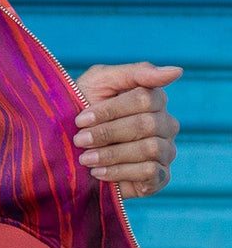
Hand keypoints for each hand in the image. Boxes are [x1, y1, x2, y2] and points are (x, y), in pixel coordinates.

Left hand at [73, 62, 180, 197]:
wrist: (70, 143)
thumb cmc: (85, 104)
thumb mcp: (100, 81)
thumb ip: (136, 72)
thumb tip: (177, 70)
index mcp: (154, 98)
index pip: (144, 99)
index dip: (109, 111)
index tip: (80, 120)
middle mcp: (166, 124)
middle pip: (146, 125)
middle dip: (107, 133)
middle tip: (79, 140)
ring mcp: (166, 150)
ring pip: (149, 149)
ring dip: (111, 154)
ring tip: (85, 158)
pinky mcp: (161, 176)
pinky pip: (150, 173)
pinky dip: (120, 172)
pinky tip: (98, 172)